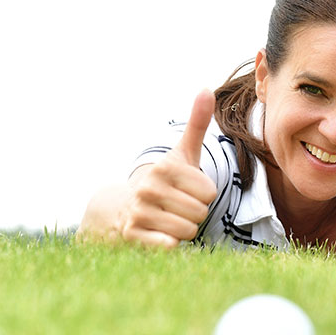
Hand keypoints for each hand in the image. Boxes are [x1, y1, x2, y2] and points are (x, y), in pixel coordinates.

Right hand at [120, 89, 217, 247]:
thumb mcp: (182, 153)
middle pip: (200, 212)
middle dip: (195, 213)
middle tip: (178, 206)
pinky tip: (159, 233)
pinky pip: (170, 245)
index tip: (188, 190)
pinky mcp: (133, 235)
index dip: (204, 195)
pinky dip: (171, 243)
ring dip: (185, 229)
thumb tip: (206, 89)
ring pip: (188, 230)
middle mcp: (149, 187)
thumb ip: (196, 124)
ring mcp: (139, 212)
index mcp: (165, 167)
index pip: (210, 192)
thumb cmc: (166, 181)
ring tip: (169, 218)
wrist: (126, 208)